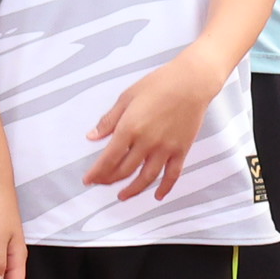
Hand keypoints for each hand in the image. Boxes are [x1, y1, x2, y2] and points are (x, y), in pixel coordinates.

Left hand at [85, 54, 228, 200]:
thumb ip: (109, 120)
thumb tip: (91, 137)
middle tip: (101, 184)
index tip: (88, 180)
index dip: (97, 173)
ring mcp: (165, 149)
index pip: (108, 159)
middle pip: (124, 171)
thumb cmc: (158, 84)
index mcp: (130, 128)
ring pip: (146, 178)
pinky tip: (157, 196)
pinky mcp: (182, 150)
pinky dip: (165, 188)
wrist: (191, 82)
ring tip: (122, 196)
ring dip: (133, 190)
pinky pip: (172, 175)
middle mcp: (146, 143)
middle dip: (109, 180)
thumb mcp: (126, 97)